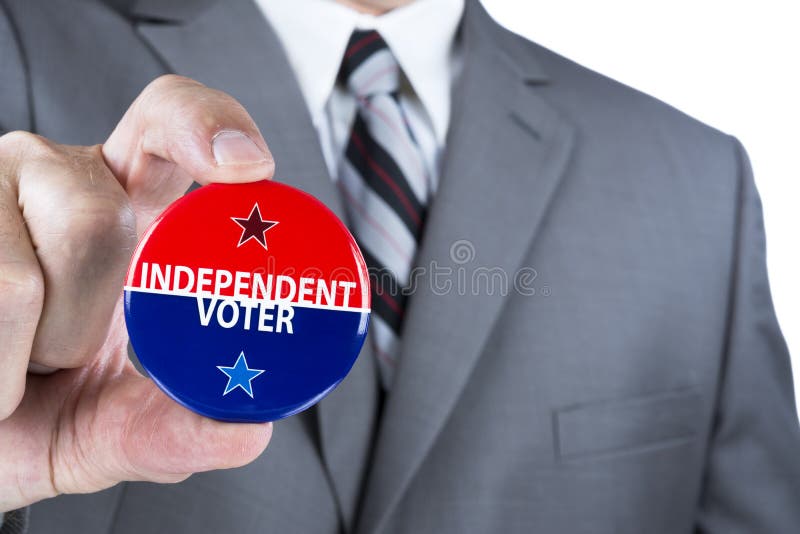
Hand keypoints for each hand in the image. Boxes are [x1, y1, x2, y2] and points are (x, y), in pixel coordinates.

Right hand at [0, 75, 274, 510]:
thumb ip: (176, 429)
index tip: (248, 167)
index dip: (208, 125)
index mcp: (130, 201)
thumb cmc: (41, 412)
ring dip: (25, 354)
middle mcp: (58, 176)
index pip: (169, 124)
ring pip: (20, 282)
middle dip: (82, 323)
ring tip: (16, 362)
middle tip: (60, 359)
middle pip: (101, 222)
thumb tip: (248, 430)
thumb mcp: (115, 429)